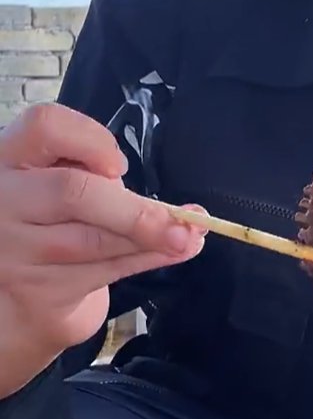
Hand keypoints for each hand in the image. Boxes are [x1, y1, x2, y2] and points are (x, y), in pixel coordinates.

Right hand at [0, 103, 205, 360]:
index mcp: (10, 156)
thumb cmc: (52, 218)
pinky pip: (102, 273)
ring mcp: (12, 249)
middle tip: (182, 222)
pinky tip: (172, 253)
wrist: (15, 292)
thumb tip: (184, 212)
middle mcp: (2, 199)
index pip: (45, 126)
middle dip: (136, 211)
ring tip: (187, 237)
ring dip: (151, 239)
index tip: (119, 165)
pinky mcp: (33, 289)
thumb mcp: (64, 182)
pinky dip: (146, 261)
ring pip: (94, 241)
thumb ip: (103, 180)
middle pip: (73, 192)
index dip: (91, 139)